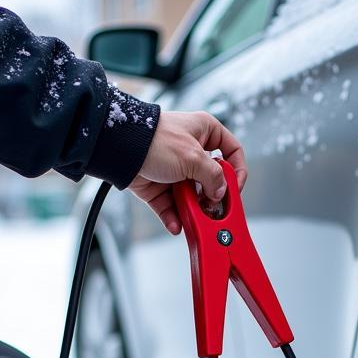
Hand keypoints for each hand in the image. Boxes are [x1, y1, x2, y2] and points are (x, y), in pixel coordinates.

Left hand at [128, 111, 247, 234]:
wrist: (119, 148)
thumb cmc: (153, 139)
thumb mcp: (194, 157)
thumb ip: (214, 176)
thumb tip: (220, 192)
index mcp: (204, 132)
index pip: (232, 150)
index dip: (237, 170)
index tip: (235, 188)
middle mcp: (190, 150)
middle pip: (211, 179)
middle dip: (212, 197)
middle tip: (213, 208)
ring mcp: (174, 169)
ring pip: (192, 196)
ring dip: (193, 210)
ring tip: (194, 219)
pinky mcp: (158, 186)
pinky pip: (171, 206)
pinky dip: (174, 217)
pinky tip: (177, 225)